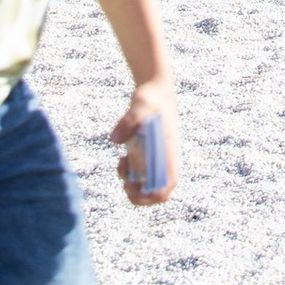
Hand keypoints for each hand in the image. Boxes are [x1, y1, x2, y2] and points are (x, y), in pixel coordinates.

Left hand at [114, 76, 179, 200]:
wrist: (155, 88)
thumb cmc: (152, 96)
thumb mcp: (141, 103)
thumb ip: (129, 120)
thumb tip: (115, 140)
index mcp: (170, 151)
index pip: (169, 184)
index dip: (153, 194)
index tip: (135, 186)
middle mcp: (166, 158)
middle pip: (159, 191)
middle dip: (140, 195)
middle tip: (125, 185)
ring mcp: (158, 157)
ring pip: (148, 184)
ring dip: (133, 183)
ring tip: (121, 164)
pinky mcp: (149, 153)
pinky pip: (141, 173)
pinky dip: (130, 173)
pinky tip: (122, 160)